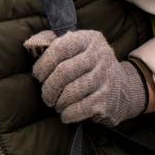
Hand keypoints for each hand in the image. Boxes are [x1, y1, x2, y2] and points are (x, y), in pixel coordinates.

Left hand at [25, 29, 147, 126]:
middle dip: (49, 88)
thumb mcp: (77, 47)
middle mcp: (100, 56)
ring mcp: (106, 78)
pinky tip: (66, 113)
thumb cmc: (90, 67)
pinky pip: (79, 109)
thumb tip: (29, 45)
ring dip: (58, 102)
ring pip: (70, 92)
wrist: (125, 88)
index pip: (59, 48)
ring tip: (58, 104)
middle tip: (47, 97)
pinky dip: (67, 114)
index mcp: (89, 39)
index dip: (43, 64)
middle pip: (63, 72)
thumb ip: (53, 42)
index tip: (38, 76)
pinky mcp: (108, 99)